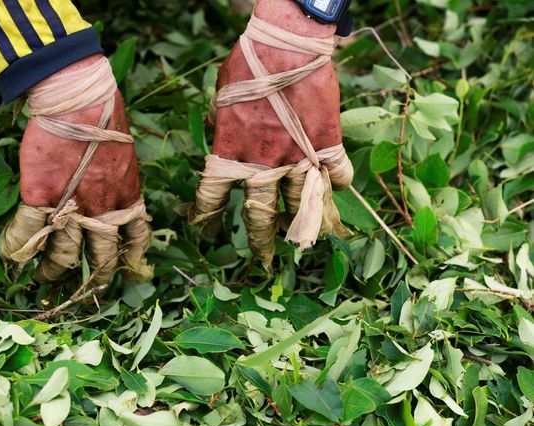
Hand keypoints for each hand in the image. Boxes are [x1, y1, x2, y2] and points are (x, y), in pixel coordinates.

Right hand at [0, 55, 151, 285]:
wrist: (78, 99)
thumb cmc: (104, 118)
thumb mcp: (125, 155)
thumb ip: (120, 180)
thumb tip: (116, 187)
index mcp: (128, 199)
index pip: (136, 240)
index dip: (132, 260)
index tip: (129, 272)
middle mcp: (103, 212)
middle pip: (101, 259)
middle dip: (93, 280)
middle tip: (84, 289)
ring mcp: (71, 208)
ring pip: (64, 256)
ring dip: (52, 272)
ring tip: (44, 280)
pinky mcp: (40, 198)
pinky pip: (27, 236)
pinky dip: (17, 250)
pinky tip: (12, 258)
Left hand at [190, 0, 352, 270]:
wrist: (290, 42)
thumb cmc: (249, 63)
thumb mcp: (222, 97)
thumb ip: (222, 126)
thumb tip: (221, 135)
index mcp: (230, 152)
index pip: (213, 197)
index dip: (209, 218)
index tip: (208, 231)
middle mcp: (264, 164)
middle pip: (260, 215)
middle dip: (259, 242)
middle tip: (260, 261)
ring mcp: (299, 157)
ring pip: (303, 206)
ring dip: (306, 229)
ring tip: (309, 246)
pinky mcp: (328, 144)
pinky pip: (337, 174)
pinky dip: (339, 185)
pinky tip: (339, 192)